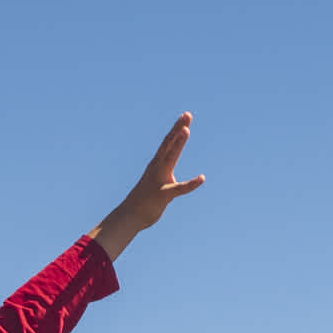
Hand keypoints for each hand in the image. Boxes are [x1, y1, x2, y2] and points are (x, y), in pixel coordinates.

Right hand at [115, 112, 205, 229]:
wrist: (130, 217)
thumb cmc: (144, 200)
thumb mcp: (157, 183)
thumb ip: (165, 177)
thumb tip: (172, 178)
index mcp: (157, 165)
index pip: (168, 143)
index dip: (177, 129)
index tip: (185, 116)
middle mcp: (157, 168)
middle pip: (168, 144)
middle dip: (178, 129)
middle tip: (187, 115)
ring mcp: (159, 180)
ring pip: (169, 158)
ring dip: (178, 144)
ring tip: (186, 130)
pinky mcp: (162, 195)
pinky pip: (178, 189)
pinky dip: (190, 184)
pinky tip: (202, 178)